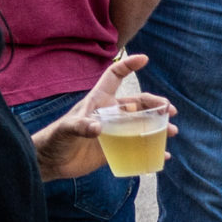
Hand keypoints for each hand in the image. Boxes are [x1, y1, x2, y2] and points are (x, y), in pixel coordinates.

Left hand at [31, 54, 172, 180]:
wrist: (50, 162)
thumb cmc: (54, 140)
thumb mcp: (66, 129)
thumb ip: (80, 126)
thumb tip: (98, 128)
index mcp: (99, 101)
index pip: (115, 76)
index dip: (128, 65)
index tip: (144, 59)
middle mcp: (110, 113)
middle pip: (138, 102)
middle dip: (156, 103)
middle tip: (170, 110)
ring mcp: (115, 131)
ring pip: (143, 124)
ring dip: (159, 126)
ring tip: (171, 131)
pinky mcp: (116, 148)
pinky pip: (138, 147)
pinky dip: (153, 150)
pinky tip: (163, 154)